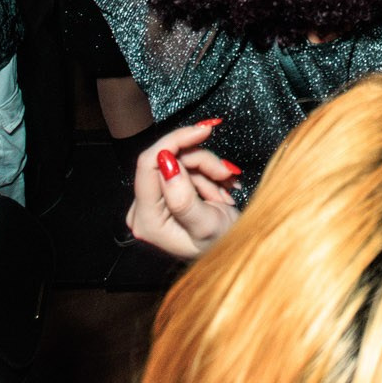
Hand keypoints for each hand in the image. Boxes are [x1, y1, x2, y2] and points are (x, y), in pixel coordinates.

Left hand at [125, 120, 241, 259]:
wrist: (237, 251)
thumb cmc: (224, 247)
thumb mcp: (207, 225)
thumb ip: (184, 198)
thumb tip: (166, 161)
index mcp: (146, 220)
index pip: (148, 165)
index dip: (174, 142)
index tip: (203, 131)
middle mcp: (143, 211)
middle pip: (167, 161)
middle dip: (201, 162)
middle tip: (226, 174)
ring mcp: (154, 203)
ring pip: (180, 160)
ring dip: (208, 170)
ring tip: (224, 192)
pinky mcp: (166, 195)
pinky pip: (185, 167)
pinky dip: (207, 175)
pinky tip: (219, 192)